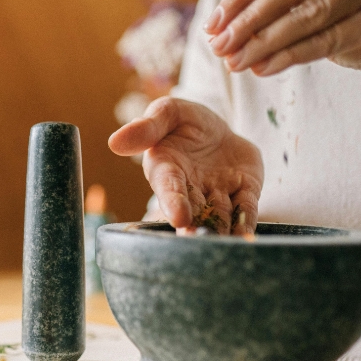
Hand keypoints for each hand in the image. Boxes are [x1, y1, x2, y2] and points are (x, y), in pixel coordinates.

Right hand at [109, 97, 262, 234]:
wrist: (217, 130)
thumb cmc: (183, 121)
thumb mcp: (167, 113)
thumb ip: (147, 127)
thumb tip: (114, 142)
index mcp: (166, 170)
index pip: (168, 188)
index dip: (173, 203)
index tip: (178, 219)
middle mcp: (189, 189)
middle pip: (192, 211)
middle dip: (195, 227)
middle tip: (198, 243)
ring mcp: (217, 193)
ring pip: (219, 215)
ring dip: (220, 232)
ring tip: (225, 247)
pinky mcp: (244, 192)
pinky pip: (245, 208)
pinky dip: (245, 222)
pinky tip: (246, 238)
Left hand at [205, 0, 360, 98]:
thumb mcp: (332, 15)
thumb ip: (294, 12)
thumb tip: (233, 29)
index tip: (212, 24)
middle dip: (246, 19)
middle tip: (217, 45)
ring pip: (307, 14)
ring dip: (262, 41)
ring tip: (233, 62)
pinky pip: (329, 39)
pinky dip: (290, 55)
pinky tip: (263, 69)